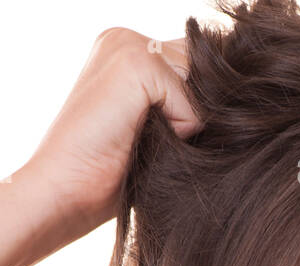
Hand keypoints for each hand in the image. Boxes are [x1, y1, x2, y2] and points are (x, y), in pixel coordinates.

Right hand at [21, 27, 201, 238]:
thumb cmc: (106, 176)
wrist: (62, 194)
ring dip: (186, 125)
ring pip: (201, 86)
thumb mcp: (152, 128)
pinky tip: (138, 142)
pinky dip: (178, 133)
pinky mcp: (136, 64)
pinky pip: (193, 104)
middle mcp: (125, 38)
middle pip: (204, 72)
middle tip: (153, 143)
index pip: (194, 67)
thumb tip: (237, 99)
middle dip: (195, 113)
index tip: (167, 136)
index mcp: (125, 49)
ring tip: (144, 142)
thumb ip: (181, 100)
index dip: (194, 107)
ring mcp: (128, 45)